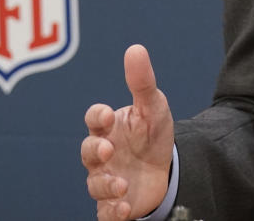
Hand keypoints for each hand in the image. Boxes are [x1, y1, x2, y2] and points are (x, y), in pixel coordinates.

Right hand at [81, 44, 174, 220]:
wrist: (165, 170)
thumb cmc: (152, 134)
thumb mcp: (153, 106)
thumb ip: (142, 81)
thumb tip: (135, 48)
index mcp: (109, 127)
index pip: (94, 118)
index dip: (97, 116)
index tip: (108, 115)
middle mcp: (102, 154)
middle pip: (87, 152)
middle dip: (94, 151)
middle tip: (108, 150)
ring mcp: (106, 178)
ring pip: (95, 184)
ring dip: (106, 185)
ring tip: (123, 185)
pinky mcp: (114, 203)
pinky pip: (105, 211)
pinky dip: (112, 211)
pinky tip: (125, 208)